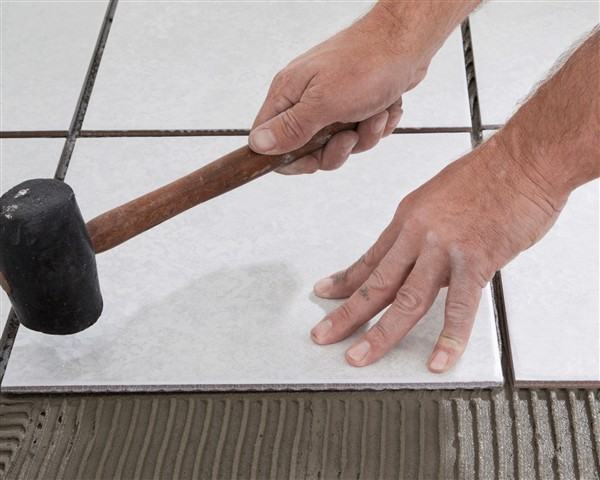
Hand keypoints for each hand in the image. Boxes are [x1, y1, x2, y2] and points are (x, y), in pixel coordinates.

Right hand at [249, 6, 429, 173]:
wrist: (408, 42)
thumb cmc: (367, 63)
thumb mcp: (324, 103)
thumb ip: (290, 128)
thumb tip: (258, 146)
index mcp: (288, 94)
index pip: (269, 139)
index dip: (288, 158)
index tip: (312, 162)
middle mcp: (305, 99)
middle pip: (308, 149)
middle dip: (336, 149)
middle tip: (350, 134)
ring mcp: (330, 102)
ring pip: (338, 144)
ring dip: (363, 136)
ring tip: (375, 113)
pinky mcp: (353, 104)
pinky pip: (358, 133)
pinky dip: (375, 126)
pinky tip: (384, 109)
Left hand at [309, 135, 563, 371]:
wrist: (524, 158)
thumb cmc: (488, 174)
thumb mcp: (440, 197)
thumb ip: (428, 234)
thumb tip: (422, 260)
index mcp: (408, 219)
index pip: (370, 258)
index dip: (346, 280)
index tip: (326, 294)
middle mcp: (418, 234)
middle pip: (376, 283)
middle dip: (347, 314)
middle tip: (324, 336)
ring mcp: (444, 248)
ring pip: (406, 299)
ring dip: (380, 333)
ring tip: (360, 357)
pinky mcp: (476, 260)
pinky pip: (460, 306)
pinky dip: (449, 337)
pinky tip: (438, 360)